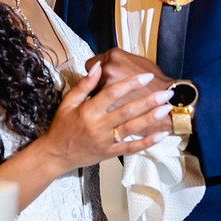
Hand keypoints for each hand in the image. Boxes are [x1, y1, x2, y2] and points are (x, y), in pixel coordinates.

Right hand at [39, 62, 172, 171]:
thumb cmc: (62, 126)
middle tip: (165, 92)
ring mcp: (105, 142)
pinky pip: (131, 148)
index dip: (130, 83)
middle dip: (148, 101)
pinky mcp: (109, 153)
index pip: (112, 93)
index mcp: (88, 111)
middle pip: (127, 111)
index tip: (145, 76)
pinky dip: (147, 142)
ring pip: (131, 129)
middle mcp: (98, 126)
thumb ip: (85, 84)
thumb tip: (98, 65)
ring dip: (150, 119)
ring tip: (165, 108)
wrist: (55, 155)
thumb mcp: (68, 102)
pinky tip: (161, 135)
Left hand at [86, 48, 173, 109]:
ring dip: (99, 99)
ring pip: (94, 95)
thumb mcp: (137, 62)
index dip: (95, 71)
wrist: (169, 101)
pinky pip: (101, 110)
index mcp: (114, 56)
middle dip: (95, 85)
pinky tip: (113, 111)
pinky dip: (105, 111)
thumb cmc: (156, 82)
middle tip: (105, 89)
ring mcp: (108, 88)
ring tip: (111, 101)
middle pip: (91, 79)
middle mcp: (108, 70)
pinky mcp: (110, 106)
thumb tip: (105, 64)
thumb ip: (118, 61)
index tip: (99, 77)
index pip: (92, 63)